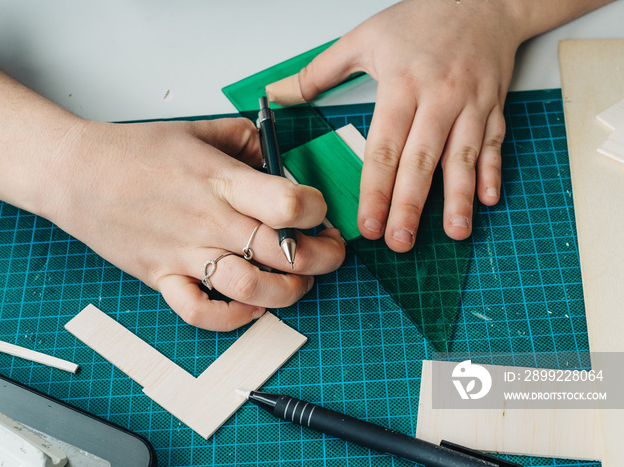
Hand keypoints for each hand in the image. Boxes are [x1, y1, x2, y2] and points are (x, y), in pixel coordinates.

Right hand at [46, 118, 344, 330]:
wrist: (74, 172)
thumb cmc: (133, 152)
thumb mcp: (196, 129)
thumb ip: (244, 139)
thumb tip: (278, 158)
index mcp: (220, 180)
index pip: (289, 203)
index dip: (318, 210)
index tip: (318, 210)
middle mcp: (207, 220)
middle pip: (284, 252)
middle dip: (322, 257)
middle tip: (329, 251)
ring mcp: (183, 254)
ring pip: (252, 290)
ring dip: (288, 292)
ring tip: (297, 281)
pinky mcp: (162, 277)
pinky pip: (201, 313)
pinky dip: (233, 319)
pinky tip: (250, 306)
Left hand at [296, 0, 521, 250]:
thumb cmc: (422, 18)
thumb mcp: (363, 37)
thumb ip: (319, 71)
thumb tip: (278, 93)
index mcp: (401, 85)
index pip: (384, 147)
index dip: (375, 189)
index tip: (367, 224)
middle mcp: (438, 98)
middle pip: (421, 160)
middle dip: (410, 205)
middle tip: (400, 242)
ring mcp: (471, 104)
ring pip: (462, 157)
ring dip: (458, 198)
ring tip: (454, 233)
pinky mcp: (494, 106)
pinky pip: (494, 143)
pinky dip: (492, 172)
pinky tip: (487, 200)